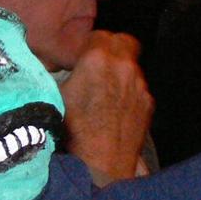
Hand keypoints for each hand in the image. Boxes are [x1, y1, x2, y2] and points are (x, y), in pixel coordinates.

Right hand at [59, 31, 153, 180]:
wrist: (99, 165)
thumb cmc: (70, 131)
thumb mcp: (52, 96)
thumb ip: (58, 74)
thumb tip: (52, 66)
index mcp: (97, 59)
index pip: (98, 34)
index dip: (87, 45)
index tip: (79, 58)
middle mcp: (124, 67)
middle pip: (123, 42)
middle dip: (110, 49)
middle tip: (95, 65)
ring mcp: (140, 85)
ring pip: (132, 65)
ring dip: (119, 71)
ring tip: (102, 91)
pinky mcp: (148, 103)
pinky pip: (138, 87)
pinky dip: (127, 91)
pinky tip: (113, 109)